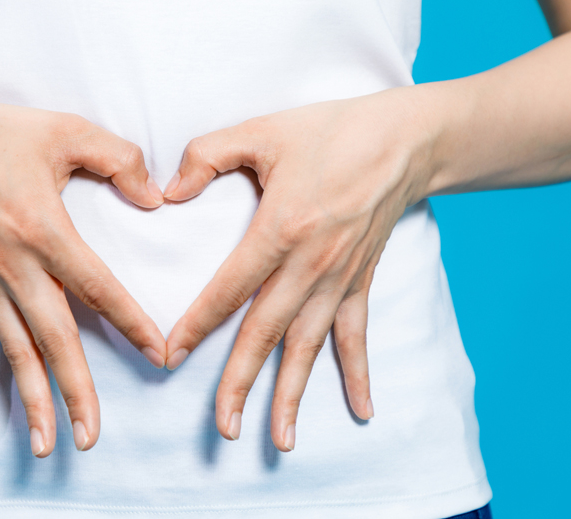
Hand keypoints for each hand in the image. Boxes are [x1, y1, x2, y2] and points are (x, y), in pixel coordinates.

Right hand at [0, 92, 166, 456]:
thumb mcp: (66, 130)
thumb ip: (118, 159)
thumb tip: (154, 198)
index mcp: (44, 230)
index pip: (97, 288)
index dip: (130, 323)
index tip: (158, 355)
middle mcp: (14, 266)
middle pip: (53, 338)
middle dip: (75, 390)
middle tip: (91, 436)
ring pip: (14, 351)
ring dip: (32, 400)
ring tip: (48, 444)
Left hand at [162, 88, 433, 451]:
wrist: (403, 139)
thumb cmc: (329, 132)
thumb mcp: (261, 130)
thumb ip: (207, 155)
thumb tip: (167, 192)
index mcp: (281, 229)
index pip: (228, 289)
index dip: (196, 325)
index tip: (169, 357)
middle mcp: (311, 264)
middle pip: (266, 333)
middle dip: (241, 382)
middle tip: (223, 427)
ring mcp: (339, 279)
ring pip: (309, 346)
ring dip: (293, 393)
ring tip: (280, 439)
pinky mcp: (360, 281)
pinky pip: (357, 335)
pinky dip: (357, 373)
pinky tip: (360, 411)